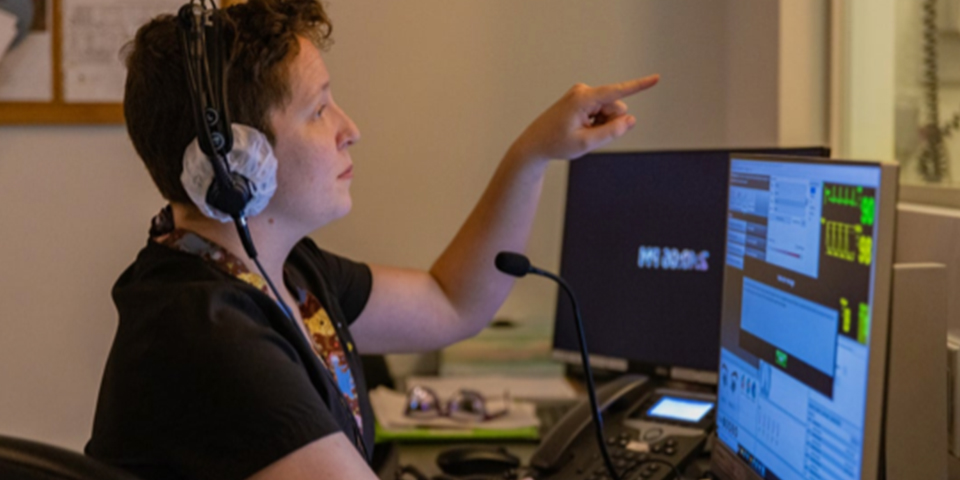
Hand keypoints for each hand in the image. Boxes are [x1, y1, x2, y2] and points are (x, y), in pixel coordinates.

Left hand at [509, 74, 659, 162]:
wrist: (535, 144)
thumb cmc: (556, 143)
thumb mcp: (586, 143)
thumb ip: (611, 131)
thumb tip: (631, 119)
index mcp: (583, 99)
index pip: (617, 92)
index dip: (639, 86)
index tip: (657, 77)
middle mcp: (583, 91)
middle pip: (616, 107)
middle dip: (610, 123)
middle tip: (587, 134)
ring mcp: (582, 94)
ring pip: (610, 111)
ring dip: (602, 125)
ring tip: (581, 132)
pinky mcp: (583, 99)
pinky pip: (601, 111)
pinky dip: (595, 123)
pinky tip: (579, 128)